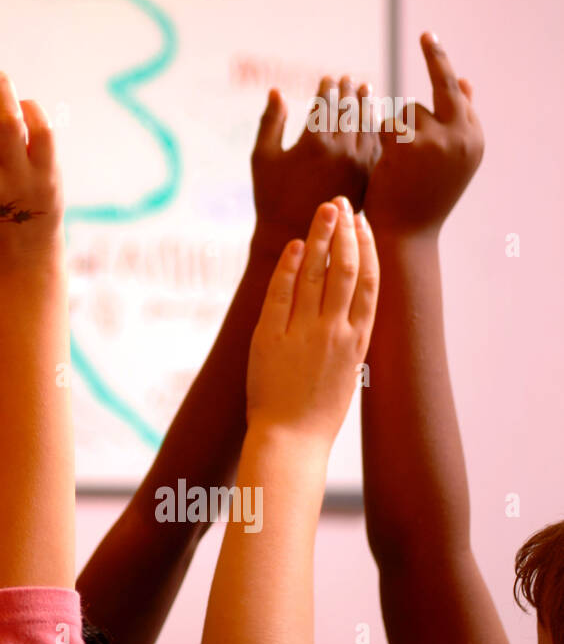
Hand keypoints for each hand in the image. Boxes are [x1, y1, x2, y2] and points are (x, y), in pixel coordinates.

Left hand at [246, 197, 379, 446]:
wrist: (290, 440)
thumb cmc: (317, 413)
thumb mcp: (345, 373)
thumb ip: (346, 340)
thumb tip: (343, 314)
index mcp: (359, 341)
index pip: (369, 283)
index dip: (368, 249)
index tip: (364, 224)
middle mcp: (337, 332)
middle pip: (345, 270)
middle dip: (344, 232)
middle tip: (341, 203)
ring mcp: (306, 333)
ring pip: (317, 274)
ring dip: (320, 238)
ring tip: (324, 210)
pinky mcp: (273, 337)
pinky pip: (282, 293)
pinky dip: (288, 266)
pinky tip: (294, 244)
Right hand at [251, 79, 379, 259]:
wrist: (293, 234)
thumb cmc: (272, 196)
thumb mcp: (263, 157)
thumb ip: (270, 122)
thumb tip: (276, 92)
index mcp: (314, 143)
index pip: (326, 105)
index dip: (327, 89)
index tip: (329, 79)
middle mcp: (341, 151)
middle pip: (350, 111)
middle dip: (349, 92)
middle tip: (349, 80)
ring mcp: (359, 165)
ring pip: (368, 126)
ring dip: (367, 106)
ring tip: (367, 91)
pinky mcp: (368, 178)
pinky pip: (377, 146)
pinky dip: (376, 129)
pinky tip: (375, 121)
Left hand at [363, 33, 482, 237]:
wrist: (405, 236)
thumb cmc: (420, 199)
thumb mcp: (446, 159)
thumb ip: (454, 122)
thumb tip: (466, 80)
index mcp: (474, 139)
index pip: (458, 94)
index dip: (442, 67)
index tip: (430, 38)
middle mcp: (463, 136)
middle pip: (442, 88)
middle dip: (435, 57)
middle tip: (425, 33)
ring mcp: (439, 139)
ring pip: (407, 110)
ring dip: (395, 129)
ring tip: (397, 164)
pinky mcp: (409, 145)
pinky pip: (387, 122)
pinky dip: (380, 137)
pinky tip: (384, 160)